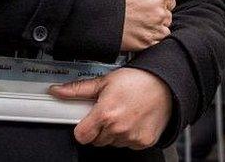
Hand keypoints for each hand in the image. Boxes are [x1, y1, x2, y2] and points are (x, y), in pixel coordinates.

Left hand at [50, 67, 172, 148]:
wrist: (166, 85)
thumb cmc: (137, 80)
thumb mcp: (105, 81)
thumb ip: (79, 89)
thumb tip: (58, 91)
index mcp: (105, 114)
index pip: (81, 136)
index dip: (82, 128)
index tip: (88, 120)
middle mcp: (117, 128)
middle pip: (96, 140)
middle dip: (99, 129)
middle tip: (109, 112)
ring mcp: (131, 137)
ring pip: (112, 143)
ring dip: (114, 132)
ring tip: (123, 114)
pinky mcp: (143, 142)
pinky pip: (128, 144)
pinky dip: (129, 135)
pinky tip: (133, 120)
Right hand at [121, 0, 176, 51]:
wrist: (98, 10)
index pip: (170, 2)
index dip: (160, 3)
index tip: (151, 5)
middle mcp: (159, 13)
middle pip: (167, 17)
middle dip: (158, 16)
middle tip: (142, 15)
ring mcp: (153, 28)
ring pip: (164, 31)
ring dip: (155, 28)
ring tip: (139, 24)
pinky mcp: (145, 42)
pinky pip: (156, 42)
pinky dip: (149, 39)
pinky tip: (137, 32)